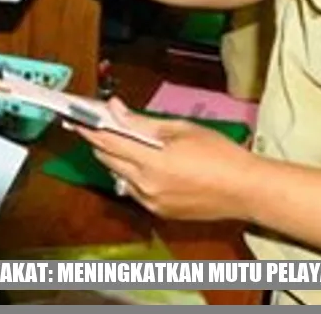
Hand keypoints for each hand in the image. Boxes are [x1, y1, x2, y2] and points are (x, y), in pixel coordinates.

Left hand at [71, 98, 258, 221]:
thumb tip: (115, 109)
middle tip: (96, 123)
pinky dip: (131, 174)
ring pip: (118, 175)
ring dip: (115, 158)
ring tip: (124, 140)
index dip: (88, 127)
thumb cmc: (219, 154)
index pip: (107, 142)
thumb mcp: (179, 129)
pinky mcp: (159, 212)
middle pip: (107, 160)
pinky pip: (133, 190)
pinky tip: (144, 162)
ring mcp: (151, 202)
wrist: (246, 190)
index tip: (74, 116)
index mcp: (151, 162)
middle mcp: (146, 186)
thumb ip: (142, 122)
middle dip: (100, 141)